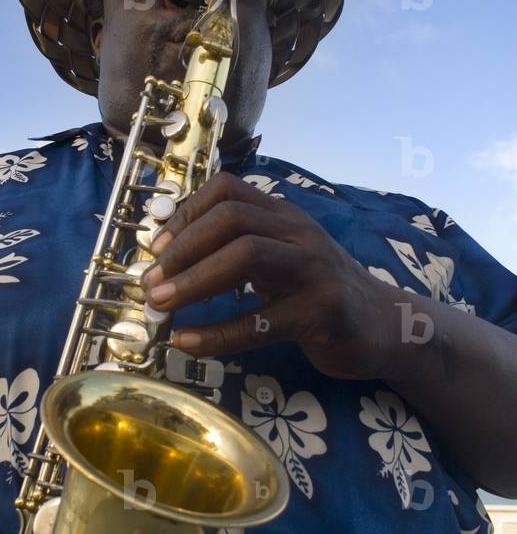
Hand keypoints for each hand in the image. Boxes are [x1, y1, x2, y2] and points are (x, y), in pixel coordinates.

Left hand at [141, 172, 397, 379]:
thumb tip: (169, 259)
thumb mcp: (279, 259)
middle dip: (182, 249)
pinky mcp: (321, 311)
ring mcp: (313, 269)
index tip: (157, 248)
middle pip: (232, 219)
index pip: (228, 190)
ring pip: (245, 256)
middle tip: (150, 283)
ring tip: (159, 305)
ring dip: (193, 281)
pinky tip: (188, 343)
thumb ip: (236, 250)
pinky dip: (217, 333)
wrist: (384, 326)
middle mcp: (297, 233)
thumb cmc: (317, 293)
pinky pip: (259, 321)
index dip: (186, 214)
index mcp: (282, 216)